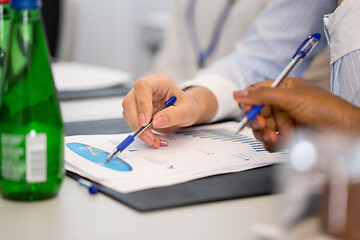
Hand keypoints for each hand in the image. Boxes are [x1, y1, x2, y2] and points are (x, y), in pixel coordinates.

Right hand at [122, 73, 216, 148]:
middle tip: (150, 138)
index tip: (145, 123)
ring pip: (128, 114)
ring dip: (139, 131)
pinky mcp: (136, 111)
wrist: (185, 113)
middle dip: (137, 123)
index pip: (143, 86)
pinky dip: (142, 134)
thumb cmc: (187, 107)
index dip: (142, 104)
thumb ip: (174, 115)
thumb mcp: (187, 112)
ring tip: (156, 141)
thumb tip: (157, 122)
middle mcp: (146, 89)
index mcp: (159, 82)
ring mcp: (139, 99)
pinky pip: (132, 122)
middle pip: (130, 101)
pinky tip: (154, 139)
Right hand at [234, 78, 359, 150]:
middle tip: (259, 122)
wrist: (343, 129)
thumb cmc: (325, 107)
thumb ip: (263, 95)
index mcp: (281, 89)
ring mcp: (283, 121)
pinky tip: (278, 140)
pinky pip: (269, 141)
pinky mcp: (286, 136)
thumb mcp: (291, 96)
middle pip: (255, 113)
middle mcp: (280, 105)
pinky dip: (271, 142)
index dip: (248, 100)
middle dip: (255, 119)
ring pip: (260, 129)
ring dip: (263, 132)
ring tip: (272, 134)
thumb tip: (238, 94)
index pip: (256, 93)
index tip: (245, 108)